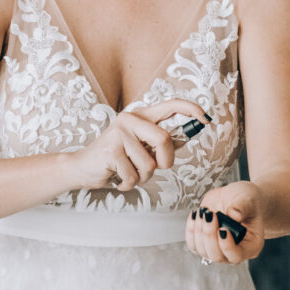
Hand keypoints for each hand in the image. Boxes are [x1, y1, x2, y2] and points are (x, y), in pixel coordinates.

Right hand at [70, 99, 209, 191]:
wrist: (82, 169)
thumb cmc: (115, 160)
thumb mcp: (140, 147)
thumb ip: (160, 142)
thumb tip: (187, 136)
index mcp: (141, 116)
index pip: (171, 105)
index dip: (191, 110)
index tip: (206, 119)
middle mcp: (130, 119)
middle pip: (164, 140)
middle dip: (165, 161)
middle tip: (156, 168)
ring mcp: (119, 133)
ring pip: (149, 163)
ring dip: (142, 177)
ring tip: (128, 172)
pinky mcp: (111, 150)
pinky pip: (134, 175)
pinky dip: (128, 184)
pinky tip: (117, 178)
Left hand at [186, 181, 265, 263]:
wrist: (237, 199)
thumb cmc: (248, 202)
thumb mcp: (249, 200)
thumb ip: (242, 207)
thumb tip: (234, 214)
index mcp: (251, 245)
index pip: (237, 256)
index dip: (227, 247)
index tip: (222, 229)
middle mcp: (234, 251)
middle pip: (216, 255)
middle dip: (209, 235)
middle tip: (209, 215)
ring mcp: (218, 249)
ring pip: (203, 251)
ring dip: (199, 231)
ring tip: (203, 212)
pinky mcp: (205, 243)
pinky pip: (193, 244)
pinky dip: (191, 231)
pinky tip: (195, 216)